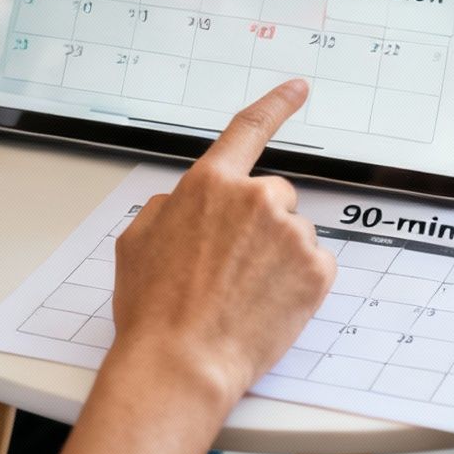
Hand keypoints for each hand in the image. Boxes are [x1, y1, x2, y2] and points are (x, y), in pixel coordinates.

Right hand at [108, 80, 337, 402]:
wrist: (182, 364)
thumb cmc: (154, 312)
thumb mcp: (136, 244)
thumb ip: (167, 210)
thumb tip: (182, 206)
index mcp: (209, 185)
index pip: (248, 129)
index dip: (276, 104)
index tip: (298, 89)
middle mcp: (255, 199)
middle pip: (275, 196)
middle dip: (260, 226)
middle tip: (233, 269)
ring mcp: (291, 233)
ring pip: (294, 236)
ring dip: (278, 258)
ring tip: (243, 296)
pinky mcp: (316, 270)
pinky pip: (315, 267)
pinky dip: (298, 285)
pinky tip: (267, 306)